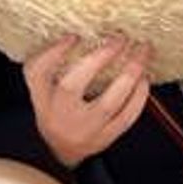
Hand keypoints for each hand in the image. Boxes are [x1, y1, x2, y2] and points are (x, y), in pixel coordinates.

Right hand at [24, 37, 150, 168]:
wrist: (64, 149)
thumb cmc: (56, 109)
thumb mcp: (42, 87)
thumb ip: (50, 61)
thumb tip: (75, 34)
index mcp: (42, 97)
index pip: (38, 71)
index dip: (53, 52)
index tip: (73, 36)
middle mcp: (59, 114)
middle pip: (70, 86)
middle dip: (97, 59)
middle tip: (120, 38)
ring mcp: (83, 129)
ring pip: (108, 103)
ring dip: (129, 75)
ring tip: (142, 51)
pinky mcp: (105, 138)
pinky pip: (126, 117)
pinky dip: (139, 96)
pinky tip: (144, 77)